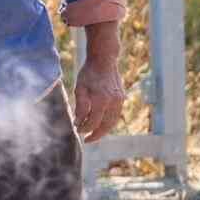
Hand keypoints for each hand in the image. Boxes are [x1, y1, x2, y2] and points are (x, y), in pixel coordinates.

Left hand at [73, 22, 125, 143]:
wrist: (104, 60)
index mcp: (101, 100)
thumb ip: (80, 107)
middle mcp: (112, 102)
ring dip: (103, 130)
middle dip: (96, 134)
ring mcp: (119, 100)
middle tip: (86, 140)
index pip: (93, 122)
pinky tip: (100, 123)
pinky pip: (116, 115)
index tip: (77, 129)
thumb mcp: (79, 88)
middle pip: (105, 126)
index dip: (85, 129)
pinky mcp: (122, 98)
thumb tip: (78, 123)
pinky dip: (109, 122)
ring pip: (113, 122)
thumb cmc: (88, 73)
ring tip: (94, 133)